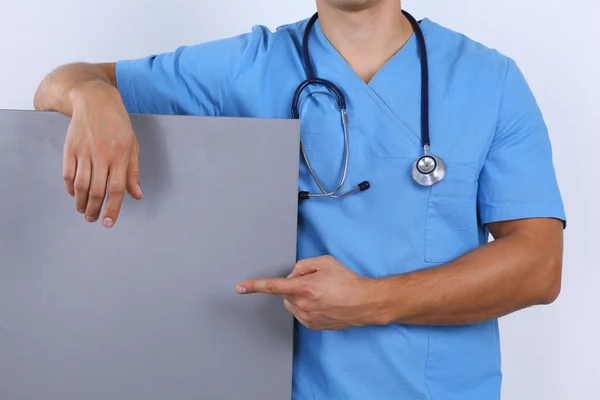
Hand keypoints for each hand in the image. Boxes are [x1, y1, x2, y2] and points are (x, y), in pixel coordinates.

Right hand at [64, 82, 142, 226]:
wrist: (94, 100)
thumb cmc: (117, 123)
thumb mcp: (132, 145)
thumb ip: (133, 172)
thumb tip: (136, 195)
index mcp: (120, 155)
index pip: (117, 189)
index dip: (113, 208)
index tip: (109, 222)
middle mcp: (102, 155)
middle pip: (97, 191)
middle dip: (95, 210)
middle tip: (94, 219)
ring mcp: (83, 152)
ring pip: (81, 185)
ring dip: (81, 203)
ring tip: (84, 211)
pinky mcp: (69, 149)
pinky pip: (68, 175)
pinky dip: (70, 189)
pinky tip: (75, 195)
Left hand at [236, 256, 381, 329]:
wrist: (364, 303)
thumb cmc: (347, 281)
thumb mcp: (325, 262)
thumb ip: (303, 265)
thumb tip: (292, 275)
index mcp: (304, 287)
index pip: (273, 287)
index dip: (254, 286)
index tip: (240, 288)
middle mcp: (303, 305)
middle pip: (284, 294)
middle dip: (293, 287)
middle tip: (313, 282)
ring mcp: (307, 317)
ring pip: (291, 305)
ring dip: (299, 298)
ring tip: (321, 293)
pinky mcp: (312, 326)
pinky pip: (300, 314)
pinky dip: (306, 307)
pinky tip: (322, 303)